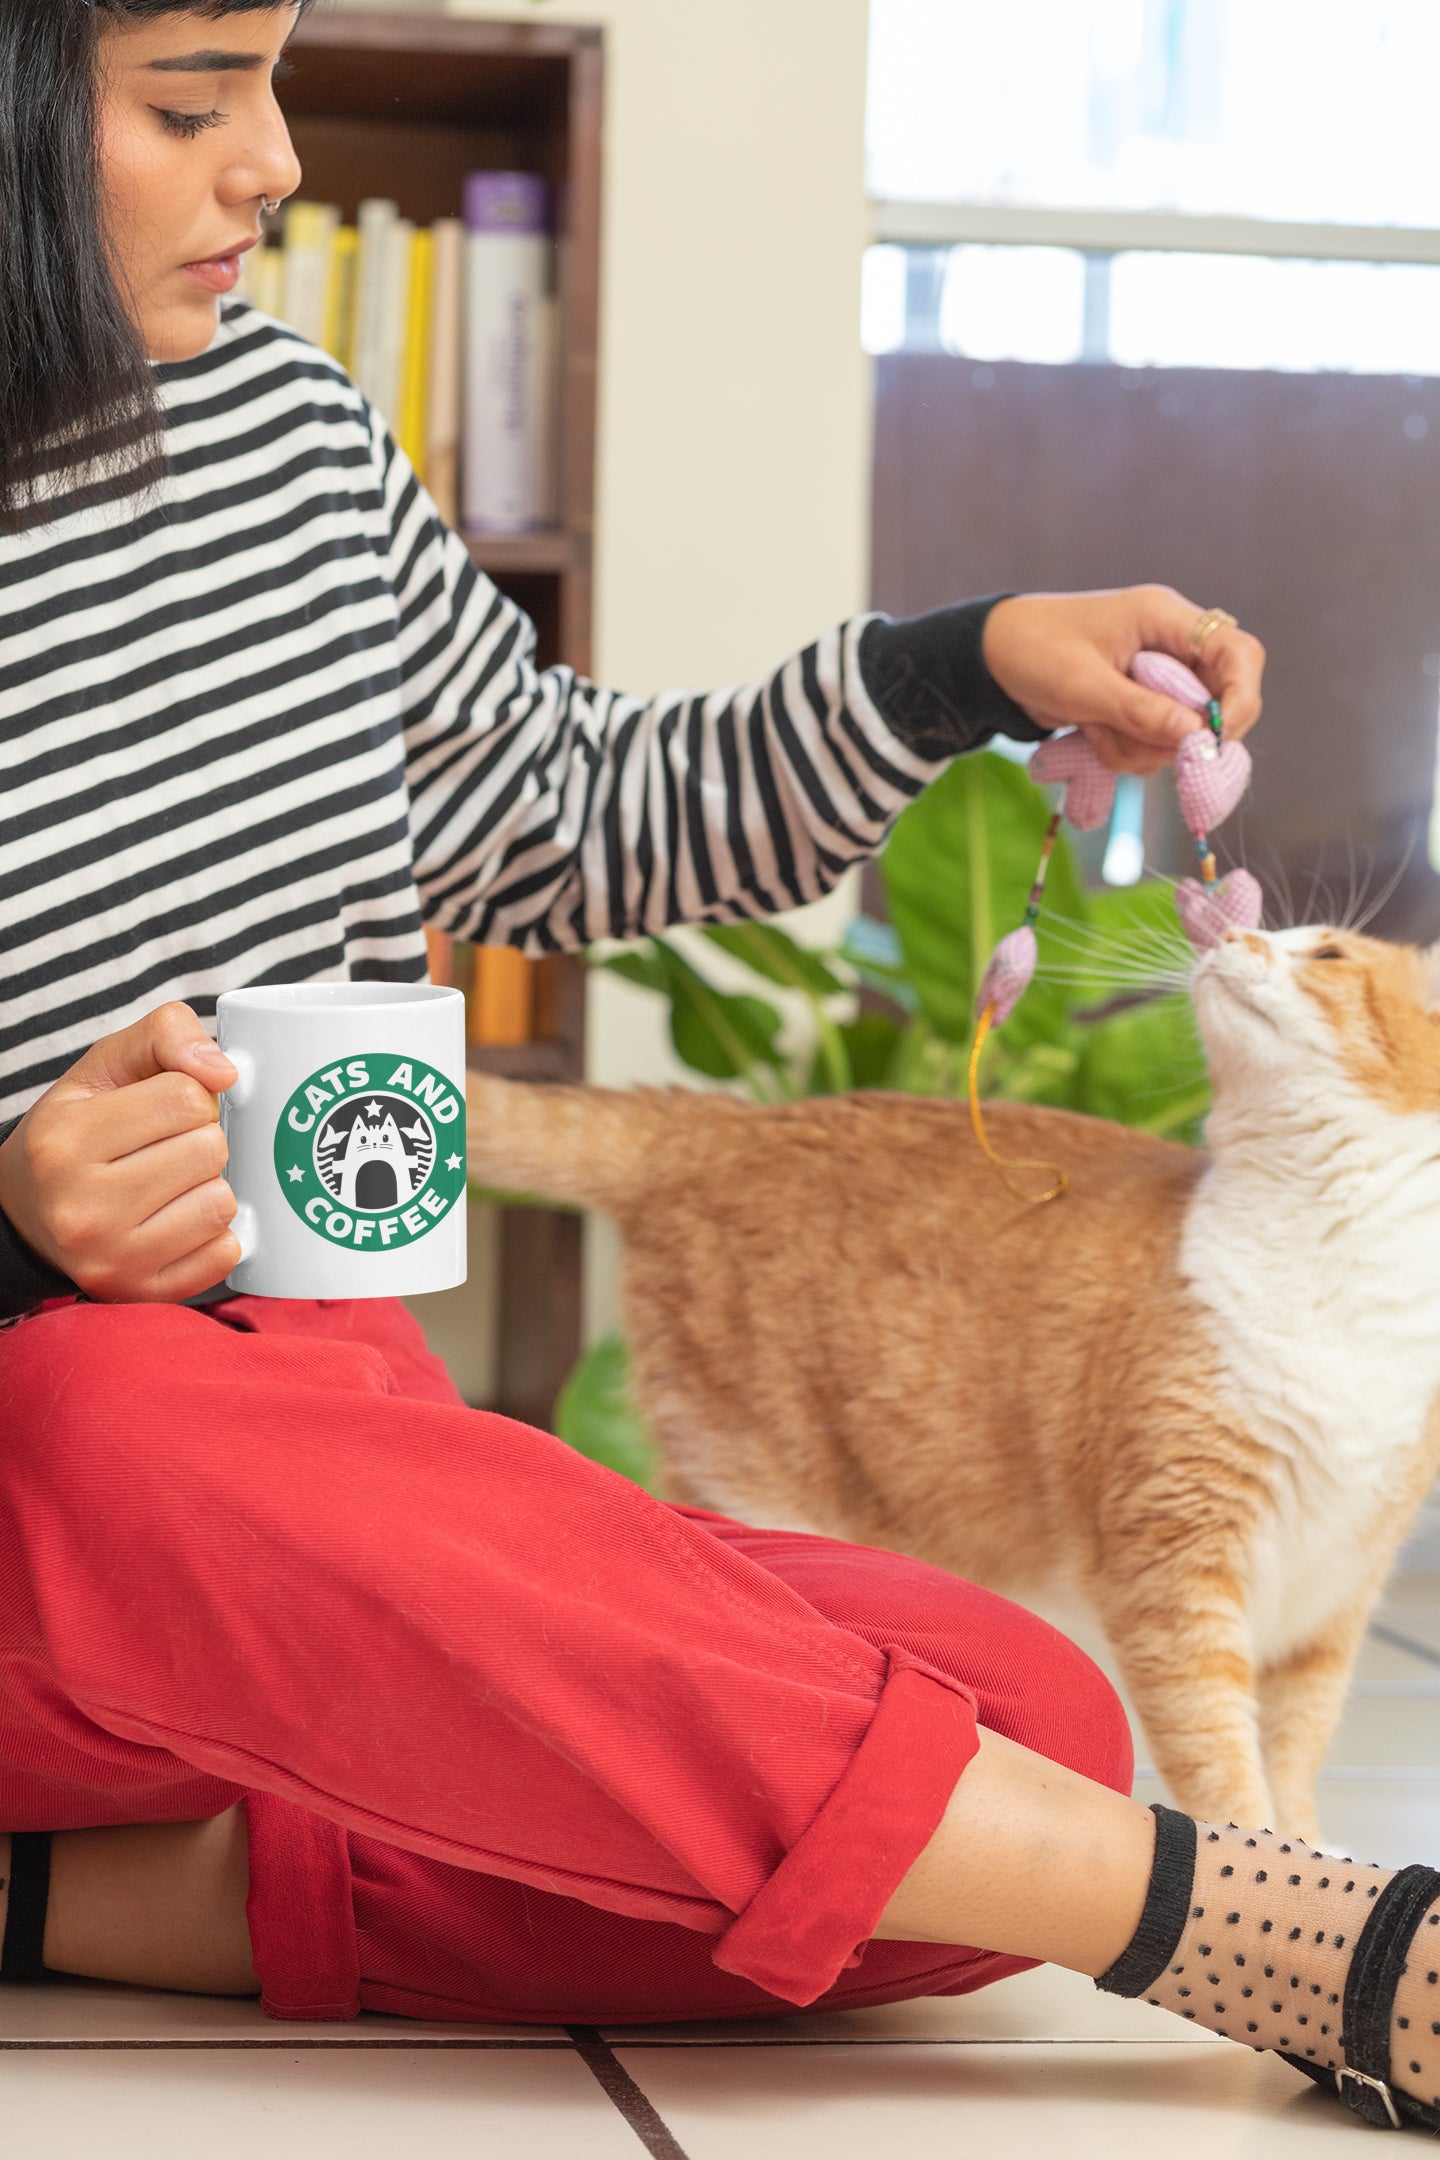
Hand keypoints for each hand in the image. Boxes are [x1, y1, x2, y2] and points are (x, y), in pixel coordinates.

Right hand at [0, 1003, 240, 1303]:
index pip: (186, 1099)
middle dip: (201, 1139)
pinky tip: (179, 1220)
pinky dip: (214, 1235)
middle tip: (166, 1148)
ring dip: (208, 1186)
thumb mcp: (104, 1066)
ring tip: (170, 1184)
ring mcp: (111, 1258)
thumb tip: (225, 1071)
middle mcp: (82, 1208)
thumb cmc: (75, 1131)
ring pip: (221, 1203)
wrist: (26, 1215)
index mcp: (66, 1140)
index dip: (190, 1096)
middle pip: (209, 1150)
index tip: (164, 1108)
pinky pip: (224, 1255)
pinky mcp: (139, 1293)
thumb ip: (166, 1035)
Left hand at [982, 586, 1265, 775]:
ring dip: (1142, 747)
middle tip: (1142, 746)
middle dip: (1181, 735)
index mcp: (1165, 618)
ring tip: (1094, 729)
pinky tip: (1090, 733)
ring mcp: (1156, 678)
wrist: (990, 659)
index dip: (1241, 698)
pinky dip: (1126, 750)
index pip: (1237, 652)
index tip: (1217, 740)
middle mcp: (1170, 646)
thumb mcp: (1083, 685)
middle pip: (1217, 701)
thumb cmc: (1033, 652)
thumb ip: (1140, 711)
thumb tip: (1196, 736)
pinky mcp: (1138, 705)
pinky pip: (1153, 743)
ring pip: (1182, 732)